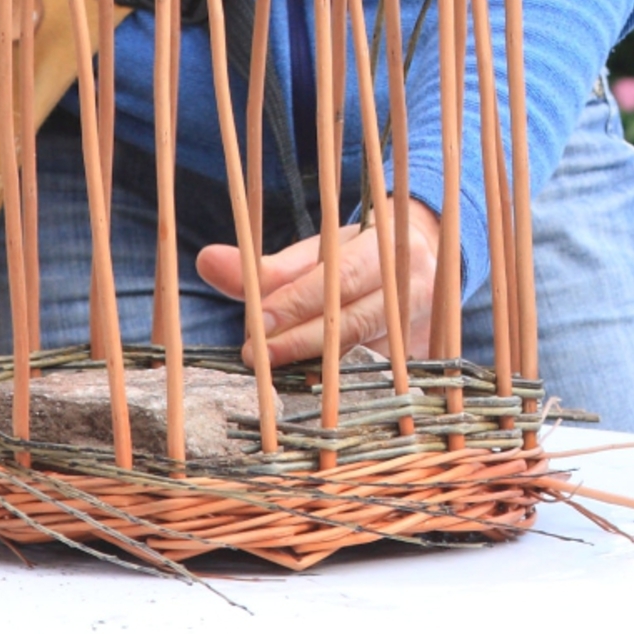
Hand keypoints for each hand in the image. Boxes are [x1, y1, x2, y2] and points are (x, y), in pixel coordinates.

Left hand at [197, 196, 441, 366]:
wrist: (427, 262)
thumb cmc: (358, 255)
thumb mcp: (319, 252)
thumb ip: (267, 266)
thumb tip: (206, 260)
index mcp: (388, 248)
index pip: (340, 279)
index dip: (297, 302)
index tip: (258, 323)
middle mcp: (412, 288)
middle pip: (351, 323)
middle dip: (299, 341)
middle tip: (253, 355)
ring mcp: (419, 328)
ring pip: (361, 355)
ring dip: (312, 365)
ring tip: (272, 369)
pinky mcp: (417, 360)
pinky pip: (372, 378)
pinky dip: (334, 383)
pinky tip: (303, 386)